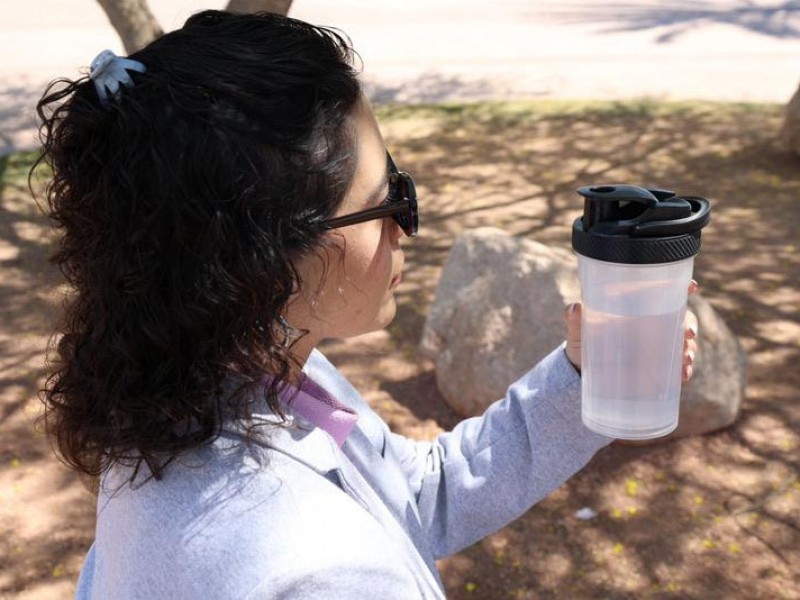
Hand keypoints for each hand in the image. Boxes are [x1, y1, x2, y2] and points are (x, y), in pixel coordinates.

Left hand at [563, 280, 698, 381]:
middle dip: (690, 324)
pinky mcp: (660, 367)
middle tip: (687, 333)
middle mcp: (653, 324)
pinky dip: (684, 370)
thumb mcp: (578, 331)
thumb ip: (575, 320)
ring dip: (690, 349)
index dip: (682, 287)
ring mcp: (659, 346)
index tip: (692, 287)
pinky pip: (679, 367)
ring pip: (685, 343)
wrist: (583, 372)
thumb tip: (575, 308)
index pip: (665, 293)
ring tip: (685, 358)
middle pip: (683, 317)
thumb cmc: (583, 342)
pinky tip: (683, 376)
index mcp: (638, 308)